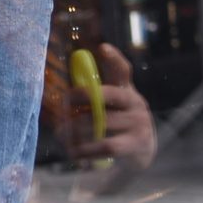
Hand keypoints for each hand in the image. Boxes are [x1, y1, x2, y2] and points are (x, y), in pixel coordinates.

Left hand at [69, 44, 157, 171]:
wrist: (142, 155)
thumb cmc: (117, 127)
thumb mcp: (111, 108)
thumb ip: (93, 99)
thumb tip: (61, 96)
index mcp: (127, 91)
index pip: (123, 70)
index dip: (114, 58)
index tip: (103, 48)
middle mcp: (135, 103)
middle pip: (107, 94)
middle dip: (81, 96)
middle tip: (63, 104)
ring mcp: (139, 123)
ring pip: (102, 121)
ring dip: (76, 129)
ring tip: (60, 134)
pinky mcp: (137, 145)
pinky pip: (106, 145)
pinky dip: (86, 150)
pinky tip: (73, 152)